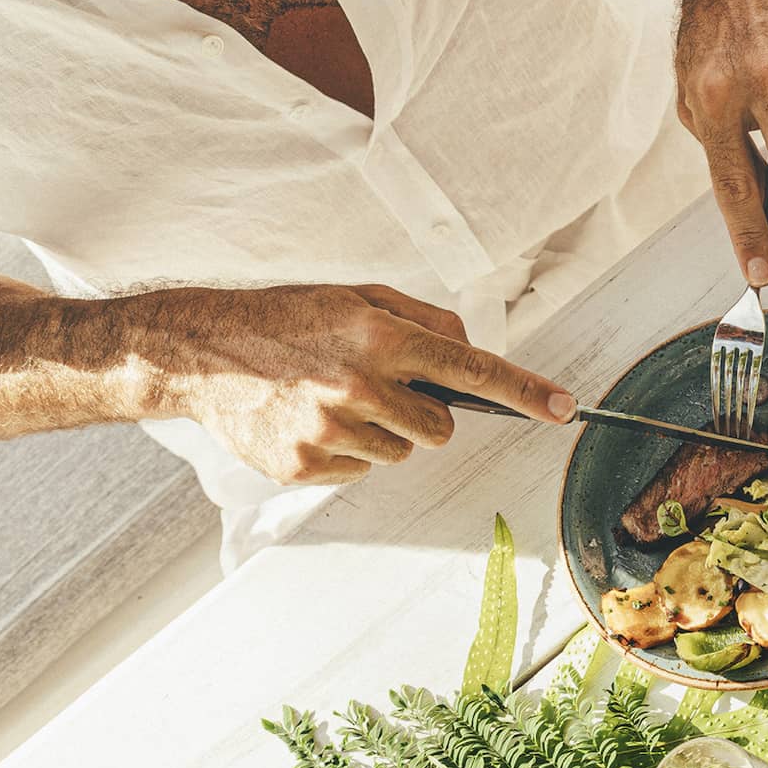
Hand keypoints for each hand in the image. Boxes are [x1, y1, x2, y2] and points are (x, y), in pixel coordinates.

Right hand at [158, 281, 575, 484]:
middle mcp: (359, 387)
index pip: (470, 369)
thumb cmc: (290, 319)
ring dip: (385, 432)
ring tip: (337, 399)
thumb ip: (423, 321)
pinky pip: (361, 471)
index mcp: (379, 337)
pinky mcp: (306, 466)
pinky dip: (349, 451)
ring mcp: (330, 432)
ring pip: (402, 453)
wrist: (204, 353)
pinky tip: (313, 419)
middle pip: (441, 428)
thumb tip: (473, 353)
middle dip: (425, 412)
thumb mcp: (359, 297)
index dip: (523, 391)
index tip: (563, 407)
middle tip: (381, 386)